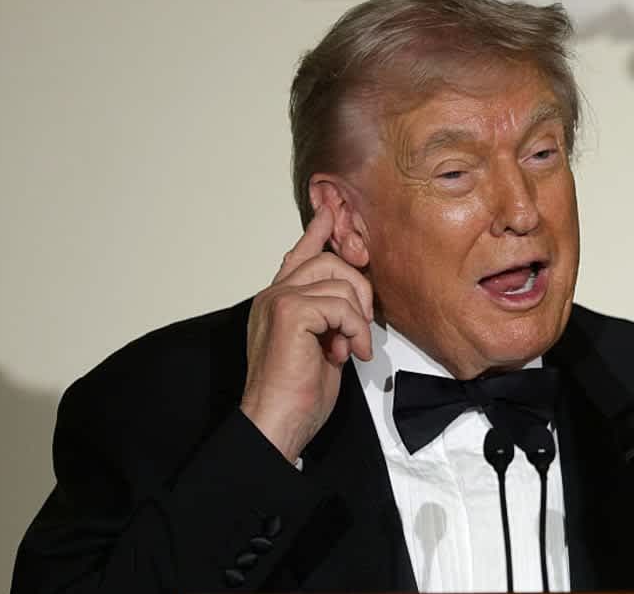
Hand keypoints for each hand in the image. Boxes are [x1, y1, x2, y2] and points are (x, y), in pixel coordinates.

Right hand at [240, 205, 373, 461]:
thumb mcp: (319, 348)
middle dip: (358, 289)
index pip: (299, 255)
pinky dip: (354, 330)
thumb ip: (327, 319)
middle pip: (329, 261)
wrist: (276, 422)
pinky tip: (347, 354)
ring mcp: (279, 299)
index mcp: (276, 301)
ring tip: (348, 349)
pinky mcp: (290, 311)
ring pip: (340, 282)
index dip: (317, 232)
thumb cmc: (296, 395)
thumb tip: (351, 307)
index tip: (329, 212)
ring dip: (357, 319)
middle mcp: (274, 293)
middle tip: (359, 329)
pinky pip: (341, 305)